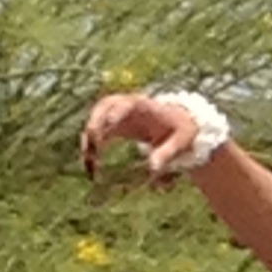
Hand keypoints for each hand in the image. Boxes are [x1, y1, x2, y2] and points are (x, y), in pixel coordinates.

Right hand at [80, 93, 206, 182]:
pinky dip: (91, 145)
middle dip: (96, 121)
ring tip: (89, 160)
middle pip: (105, 105)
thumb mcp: (181, 143)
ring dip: (89, 136)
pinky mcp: (115, 126)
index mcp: (146, 106)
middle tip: (93, 142)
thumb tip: (153, 169)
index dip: (117, 111)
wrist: (179, 126)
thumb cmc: (182, 132)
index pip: (128, 103)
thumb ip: (167, 153)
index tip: (110, 124)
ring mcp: (119, 114)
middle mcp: (128, 106)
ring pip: (97, 118)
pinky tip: (91, 164)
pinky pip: (98, 132)